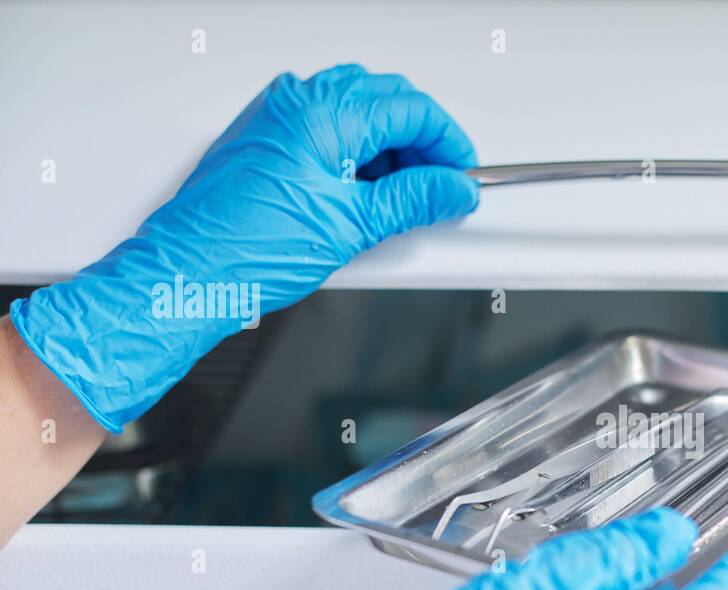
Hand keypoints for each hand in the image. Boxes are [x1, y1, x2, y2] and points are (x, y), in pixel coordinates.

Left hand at [8, 64, 478, 431]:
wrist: (189, 275)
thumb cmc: (248, 249)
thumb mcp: (352, 226)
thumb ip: (414, 199)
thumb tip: (452, 189)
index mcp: (321, 112)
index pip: (409, 108)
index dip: (448, 143)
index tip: (463, 175)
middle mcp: (297, 101)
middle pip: (387, 102)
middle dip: (423, 143)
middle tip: (441, 188)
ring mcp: (277, 116)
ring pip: (358, 112)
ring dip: (390, 149)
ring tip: (403, 199)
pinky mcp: (266, 138)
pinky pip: (327, 128)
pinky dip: (356, 154)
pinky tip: (365, 196)